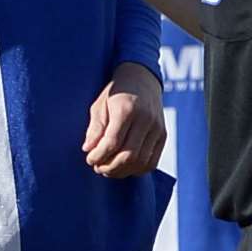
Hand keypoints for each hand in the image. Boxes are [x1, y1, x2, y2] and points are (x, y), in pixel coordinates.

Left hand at [84, 62, 165, 177]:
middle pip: (128, 156)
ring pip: (141, 162)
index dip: (99, 156)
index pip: (112, 142)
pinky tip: (124, 167)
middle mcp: (145, 119)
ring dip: (122, 171)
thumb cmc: (116, 93)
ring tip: (109, 169)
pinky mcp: (163, 135)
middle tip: (98, 167)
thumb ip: (95, 128)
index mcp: (126, 109)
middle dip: (110, 168)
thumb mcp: (100, 105)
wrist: (142, 79)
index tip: (89, 159)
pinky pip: (152, 162)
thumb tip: (88, 150)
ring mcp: (157, 128)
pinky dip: (137, 170)